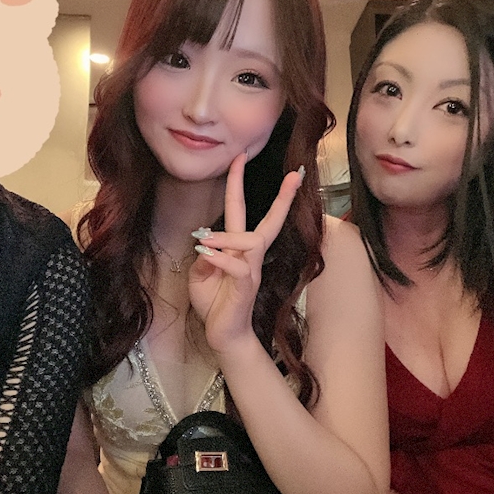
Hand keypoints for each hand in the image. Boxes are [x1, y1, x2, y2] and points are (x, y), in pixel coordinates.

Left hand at [188, 153, 301, 353]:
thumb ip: (203, 256)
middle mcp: (250, 256)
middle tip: (295, 174)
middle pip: (269, 222)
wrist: (222, 335)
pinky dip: (220, 259)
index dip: (239, 184)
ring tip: (203, 242)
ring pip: (250, 240)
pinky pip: (238, 265)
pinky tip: (205, 257)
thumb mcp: (199, 274)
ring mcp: (251, 270)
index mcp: (238, 249)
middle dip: (282, 198)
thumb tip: (205, 246)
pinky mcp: (247, 286)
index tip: (240, 158)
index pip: (241, 211)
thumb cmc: (214, 303)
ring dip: (224, 236)